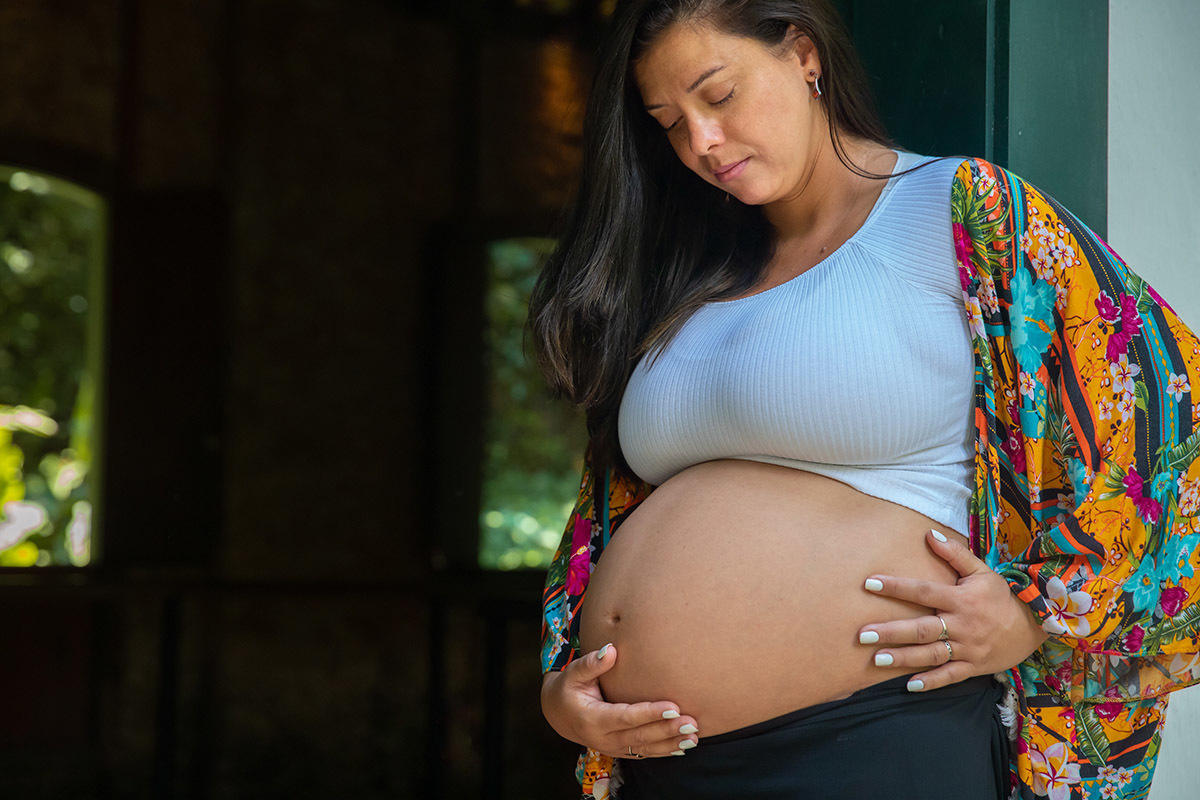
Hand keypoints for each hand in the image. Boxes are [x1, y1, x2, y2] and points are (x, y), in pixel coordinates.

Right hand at [540, 643, 700, 757]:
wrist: (559, 714)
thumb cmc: (568, 688)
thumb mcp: (573, 674)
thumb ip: (590, 664)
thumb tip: (610, 650)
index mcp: (593, 718)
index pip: (626, 717)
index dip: (650, 713)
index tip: (673, 707)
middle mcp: (604, 738)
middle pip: (640, 736)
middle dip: (667, 730)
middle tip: (691, 722)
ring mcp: (613, 747)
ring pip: (645, 748)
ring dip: (671, 744)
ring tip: (694, 737)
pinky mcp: (621, 750)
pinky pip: (644, 753)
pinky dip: (664, 751)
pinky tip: (683, 747)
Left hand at [858, 529, 1048, 691]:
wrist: (1036, 625)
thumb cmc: (1002, 596)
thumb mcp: (982, 571)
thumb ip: (955, 554)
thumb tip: (929, 534)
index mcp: (960, 599)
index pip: (923, 591)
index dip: (896, 587)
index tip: (869, 584)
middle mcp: (961, 625)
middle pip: (922, 629)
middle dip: (891, 632)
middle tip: (863, 634)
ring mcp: (967, 648)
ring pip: (931, 655)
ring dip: (904, 658)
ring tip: (877, 659)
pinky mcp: (974, 667)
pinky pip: (950, 676)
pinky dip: (931, 682)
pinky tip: (909, 684)